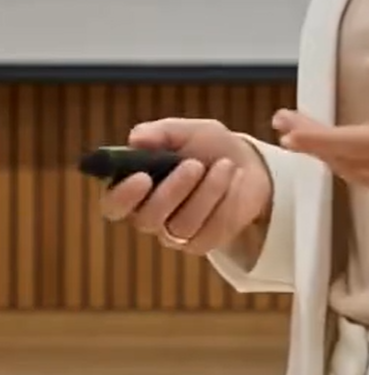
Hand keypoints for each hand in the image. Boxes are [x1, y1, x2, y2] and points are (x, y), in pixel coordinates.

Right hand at [98, 118, 273, 256]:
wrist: (249, 164)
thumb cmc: (208, 147)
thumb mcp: (189, 131)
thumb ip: (162, 133)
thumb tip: (136, 139)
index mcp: (135, 188)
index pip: (114, 204)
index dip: (122, 196)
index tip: (142, 177)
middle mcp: (149, 215)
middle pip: (147, 219)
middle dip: (172, 191)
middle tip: (194, 164)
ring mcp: (175, 234)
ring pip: (182, 225)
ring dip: (207, 191)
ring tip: (225, 165)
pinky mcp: (203, 243)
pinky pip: (211, 230)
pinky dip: (227, 200)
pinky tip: (236, 179)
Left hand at [273, 51, 368, 209]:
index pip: (362, 141)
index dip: (323, 139)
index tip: (291, 128)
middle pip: (352, 162)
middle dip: (314, 144)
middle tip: (284, 121)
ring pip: (361, 176)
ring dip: (330, 157)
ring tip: (303, 133)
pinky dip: (353, 167)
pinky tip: (341, 152)